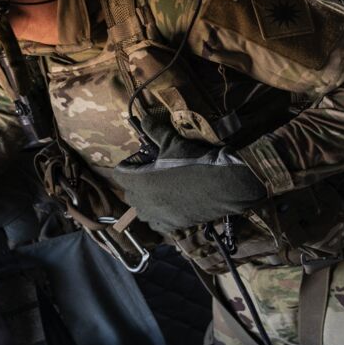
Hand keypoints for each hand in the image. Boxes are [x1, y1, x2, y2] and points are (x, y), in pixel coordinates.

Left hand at [111, 115, 266, 233]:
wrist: (223, 184)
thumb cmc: (195, 161)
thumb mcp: (174, 142)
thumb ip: (156, 131)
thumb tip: (144, 119)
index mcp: (141, 181)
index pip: (120, 174)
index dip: (127, 165)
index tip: (138, 159)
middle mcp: (146, 202)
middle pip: (129, 194)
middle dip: (134, 183)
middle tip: (148, 172)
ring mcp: (160, 216)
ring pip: (142, 212)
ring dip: (145, 202)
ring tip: (157, 191)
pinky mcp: (174, 225)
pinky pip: (157, 224)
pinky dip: (159, 216)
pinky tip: (169, 206)